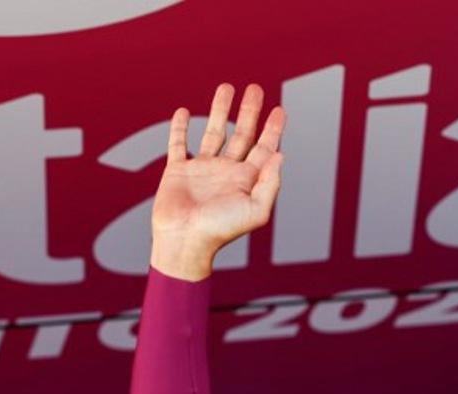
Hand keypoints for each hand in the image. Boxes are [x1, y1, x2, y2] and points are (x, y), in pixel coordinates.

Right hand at [150, 83, 285, 281]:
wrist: (184, 242)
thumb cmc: (220, 231)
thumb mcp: (256, 211)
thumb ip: (270, 184)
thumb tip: (280, 155)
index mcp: (245, 180)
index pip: (263, 148)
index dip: (273, 129)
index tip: (279, 109)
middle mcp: (226, 172)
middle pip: (241, 134)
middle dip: (249, 111)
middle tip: (255, 88)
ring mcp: (201, 170)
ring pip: (213, 132)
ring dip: (220, 109)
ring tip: (226, 87)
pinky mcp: (177, 171)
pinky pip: (178, 144)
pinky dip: (179, 128)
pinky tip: (184, 112)